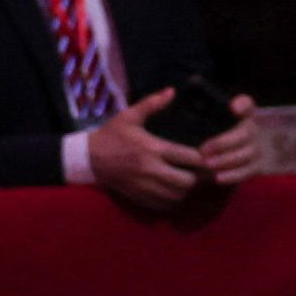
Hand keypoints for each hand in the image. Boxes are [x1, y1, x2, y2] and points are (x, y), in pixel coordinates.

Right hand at [83, 87, 220, 212]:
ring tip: (188, 180)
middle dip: (197, 177)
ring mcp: (145, 186)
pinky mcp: (139, 197)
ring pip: (177, 196)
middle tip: (199, 171)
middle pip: (186, 181)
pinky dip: (173, 200)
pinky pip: (164, 205)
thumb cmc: (111, 135)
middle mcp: (151, 170)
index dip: (202, 158)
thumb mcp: (129, 116)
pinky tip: (174, 190)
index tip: (207, 155)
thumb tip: (172, 91)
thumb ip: (152, 104)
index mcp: (152, 148)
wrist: (88, 159)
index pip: (187, 158)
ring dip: (186, 190)